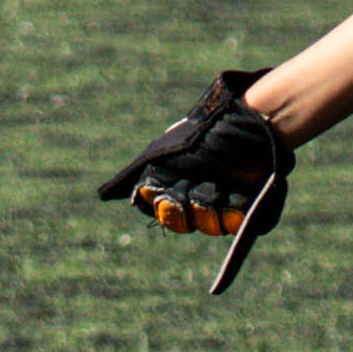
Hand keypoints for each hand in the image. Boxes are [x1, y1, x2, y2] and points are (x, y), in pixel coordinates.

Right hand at [97, 75, 292, 295]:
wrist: (247, 124)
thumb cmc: (202, 134)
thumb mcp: (161, 151)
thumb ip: (134, 174)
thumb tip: (104, 195)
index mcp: (174, 182)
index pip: (163, 213)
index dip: (166, 208)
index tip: (168, 194)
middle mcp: (197, 193)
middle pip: (185, 223)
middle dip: (187, 206)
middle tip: (195, 184)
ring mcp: (223, 200)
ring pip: (209, 227)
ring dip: (210, 208)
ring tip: (218, 185)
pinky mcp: (248, 205)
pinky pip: (236, 226)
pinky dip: (234, 213)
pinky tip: (237, 194)